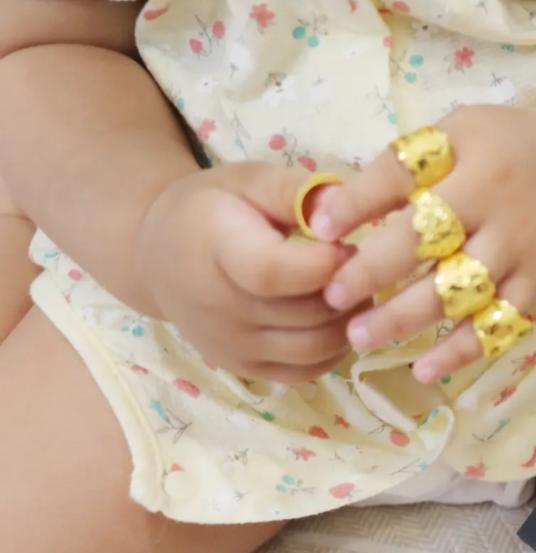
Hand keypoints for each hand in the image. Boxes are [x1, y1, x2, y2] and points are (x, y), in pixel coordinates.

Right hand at [137, 162, 357, 382]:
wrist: (158, 257)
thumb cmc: (211, 209)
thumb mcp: (248, 181)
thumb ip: (296, 192)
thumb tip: (344, 203)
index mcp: (215, 251)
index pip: (273, 274)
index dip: (322, 264)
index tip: (347, 245)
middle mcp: (219, 309)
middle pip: (305, 315)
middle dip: (347, 290)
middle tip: (359, 265)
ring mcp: (231, 346)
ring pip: (314, 349)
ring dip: (349, 322)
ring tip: (353, 289)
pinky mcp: (244, 369)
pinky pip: (306, 372)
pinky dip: (334, 349)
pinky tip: (337, 318)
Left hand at [308, 105, 535, 382]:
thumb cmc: (499, 150)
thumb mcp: (452, 136)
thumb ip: (394, 172)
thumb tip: (323, 215)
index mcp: (472, 158)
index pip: (404, 176)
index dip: (358, 203)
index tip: (319, 231)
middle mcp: (499, 207)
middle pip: (428, 242)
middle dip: (373, 272)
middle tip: (332, 297)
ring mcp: (522, 252)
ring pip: (458, 293)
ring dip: (405, 318)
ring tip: (358, 336)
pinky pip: (497, 327)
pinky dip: (460, 352)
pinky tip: (423, 369)